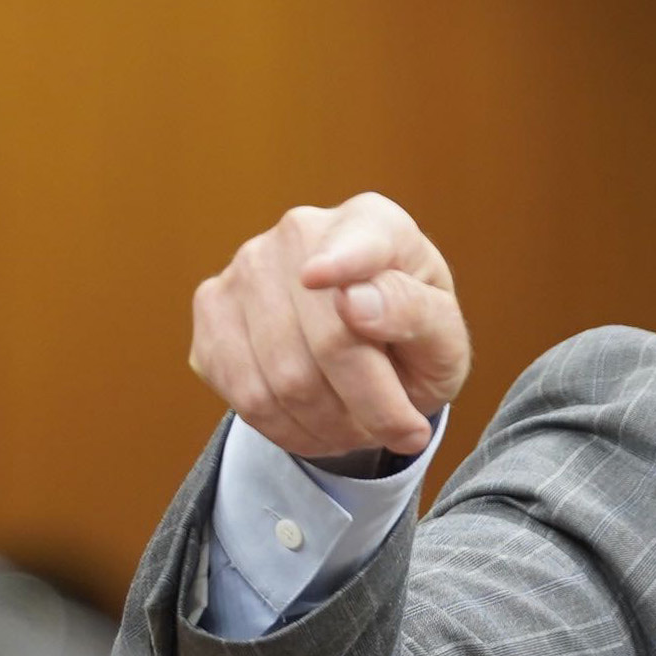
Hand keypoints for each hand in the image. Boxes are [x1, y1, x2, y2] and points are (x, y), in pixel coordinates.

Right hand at [189, 192, 468, 460]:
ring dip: (331, 426)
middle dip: (373, 408)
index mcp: (375, 224)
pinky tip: (317, 426)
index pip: (359, 242)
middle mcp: (301, 231)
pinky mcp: (211, 307)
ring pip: (282, 378)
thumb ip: (416, 314)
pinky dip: (287, 428)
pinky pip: (243, 392)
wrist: (369, 353)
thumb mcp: (444, 337)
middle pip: (329, 341)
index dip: (342, 262)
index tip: (320, 277)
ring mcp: (247, 265)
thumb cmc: (414, 339)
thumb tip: (352, 300)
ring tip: (359, 428)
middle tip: (400, 431)